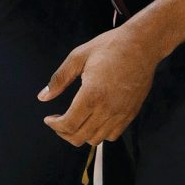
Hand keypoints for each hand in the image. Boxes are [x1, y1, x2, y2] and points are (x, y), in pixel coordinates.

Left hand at [38, 20, 158, 145]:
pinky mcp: (130, 114)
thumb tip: (43, 97)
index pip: (69, 124)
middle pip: (80, 137)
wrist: (142, 45)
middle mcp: (107, 109)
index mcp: (92, 94)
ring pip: (95, 140)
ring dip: (81, 134)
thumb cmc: (110, 46)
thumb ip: (59, 79)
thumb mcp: (78, 56)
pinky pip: (112, 136)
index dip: (55, 125)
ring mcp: (121, 113)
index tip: (49, 119)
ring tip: (74, 121)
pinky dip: (99, 134)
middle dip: (64, 132)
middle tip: (58, 121)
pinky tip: (93, 119)